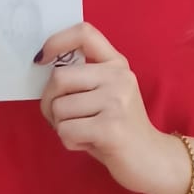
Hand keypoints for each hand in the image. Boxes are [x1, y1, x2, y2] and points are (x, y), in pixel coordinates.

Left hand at [35, 20, 189, 193]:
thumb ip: (83, 79)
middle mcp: (118, 77)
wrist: (152, 160)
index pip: (84, 33)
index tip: (41, 59)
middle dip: (49, 102)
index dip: (56, 41)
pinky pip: (66, 131)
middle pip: (59, 77)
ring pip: (59, 108)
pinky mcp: (111, 128)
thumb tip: (42, 66)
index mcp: (116, 64)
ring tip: (82, 132)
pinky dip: (69, 142)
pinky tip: (88, 143)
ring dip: (61, 126)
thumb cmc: (119, 128)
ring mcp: (117, 102)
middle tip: (60, 117)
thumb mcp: (106, 94)